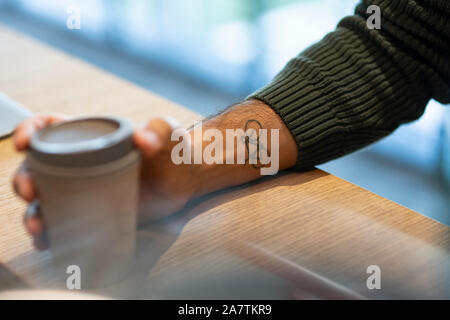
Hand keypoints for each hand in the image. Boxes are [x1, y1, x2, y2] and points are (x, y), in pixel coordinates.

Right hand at [12, 114, 201, 249]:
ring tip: (40, 225)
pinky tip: (50, 241)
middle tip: (31, 190)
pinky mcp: (96, 213)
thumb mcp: (169, 133)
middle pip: (39, 169)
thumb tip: (143, 141)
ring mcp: (87, 190)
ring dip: (35, 213)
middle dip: (25, 180)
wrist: (185, 181)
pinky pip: (65, 224)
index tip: (24, 143)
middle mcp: (82, 164)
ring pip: (47, 201)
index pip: (52, 128)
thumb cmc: (174, 151)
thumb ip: (159, 130)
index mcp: (92, 138)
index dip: (31, 131)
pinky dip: (53, 234)